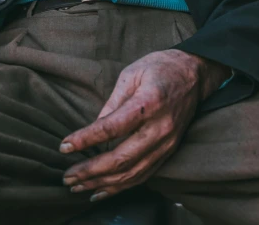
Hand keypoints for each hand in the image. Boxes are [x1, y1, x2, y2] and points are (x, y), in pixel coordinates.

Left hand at [61, 49, 229, 201]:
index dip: (86, 139)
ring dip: (102, 184)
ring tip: (77, 186)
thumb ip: (112, 102)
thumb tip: (92, 127)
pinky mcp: (169, 151)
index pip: (112, 127)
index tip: (64, 146)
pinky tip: (101, 190)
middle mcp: (160, 128)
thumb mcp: (131, 74)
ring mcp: (166, 143)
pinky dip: (121, 186)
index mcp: (148, 102)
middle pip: (121, 158)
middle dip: (90, 170)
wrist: (193, 73)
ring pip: (132, 173)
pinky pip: (143, 175)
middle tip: (67, 176)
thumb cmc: (159, 68)